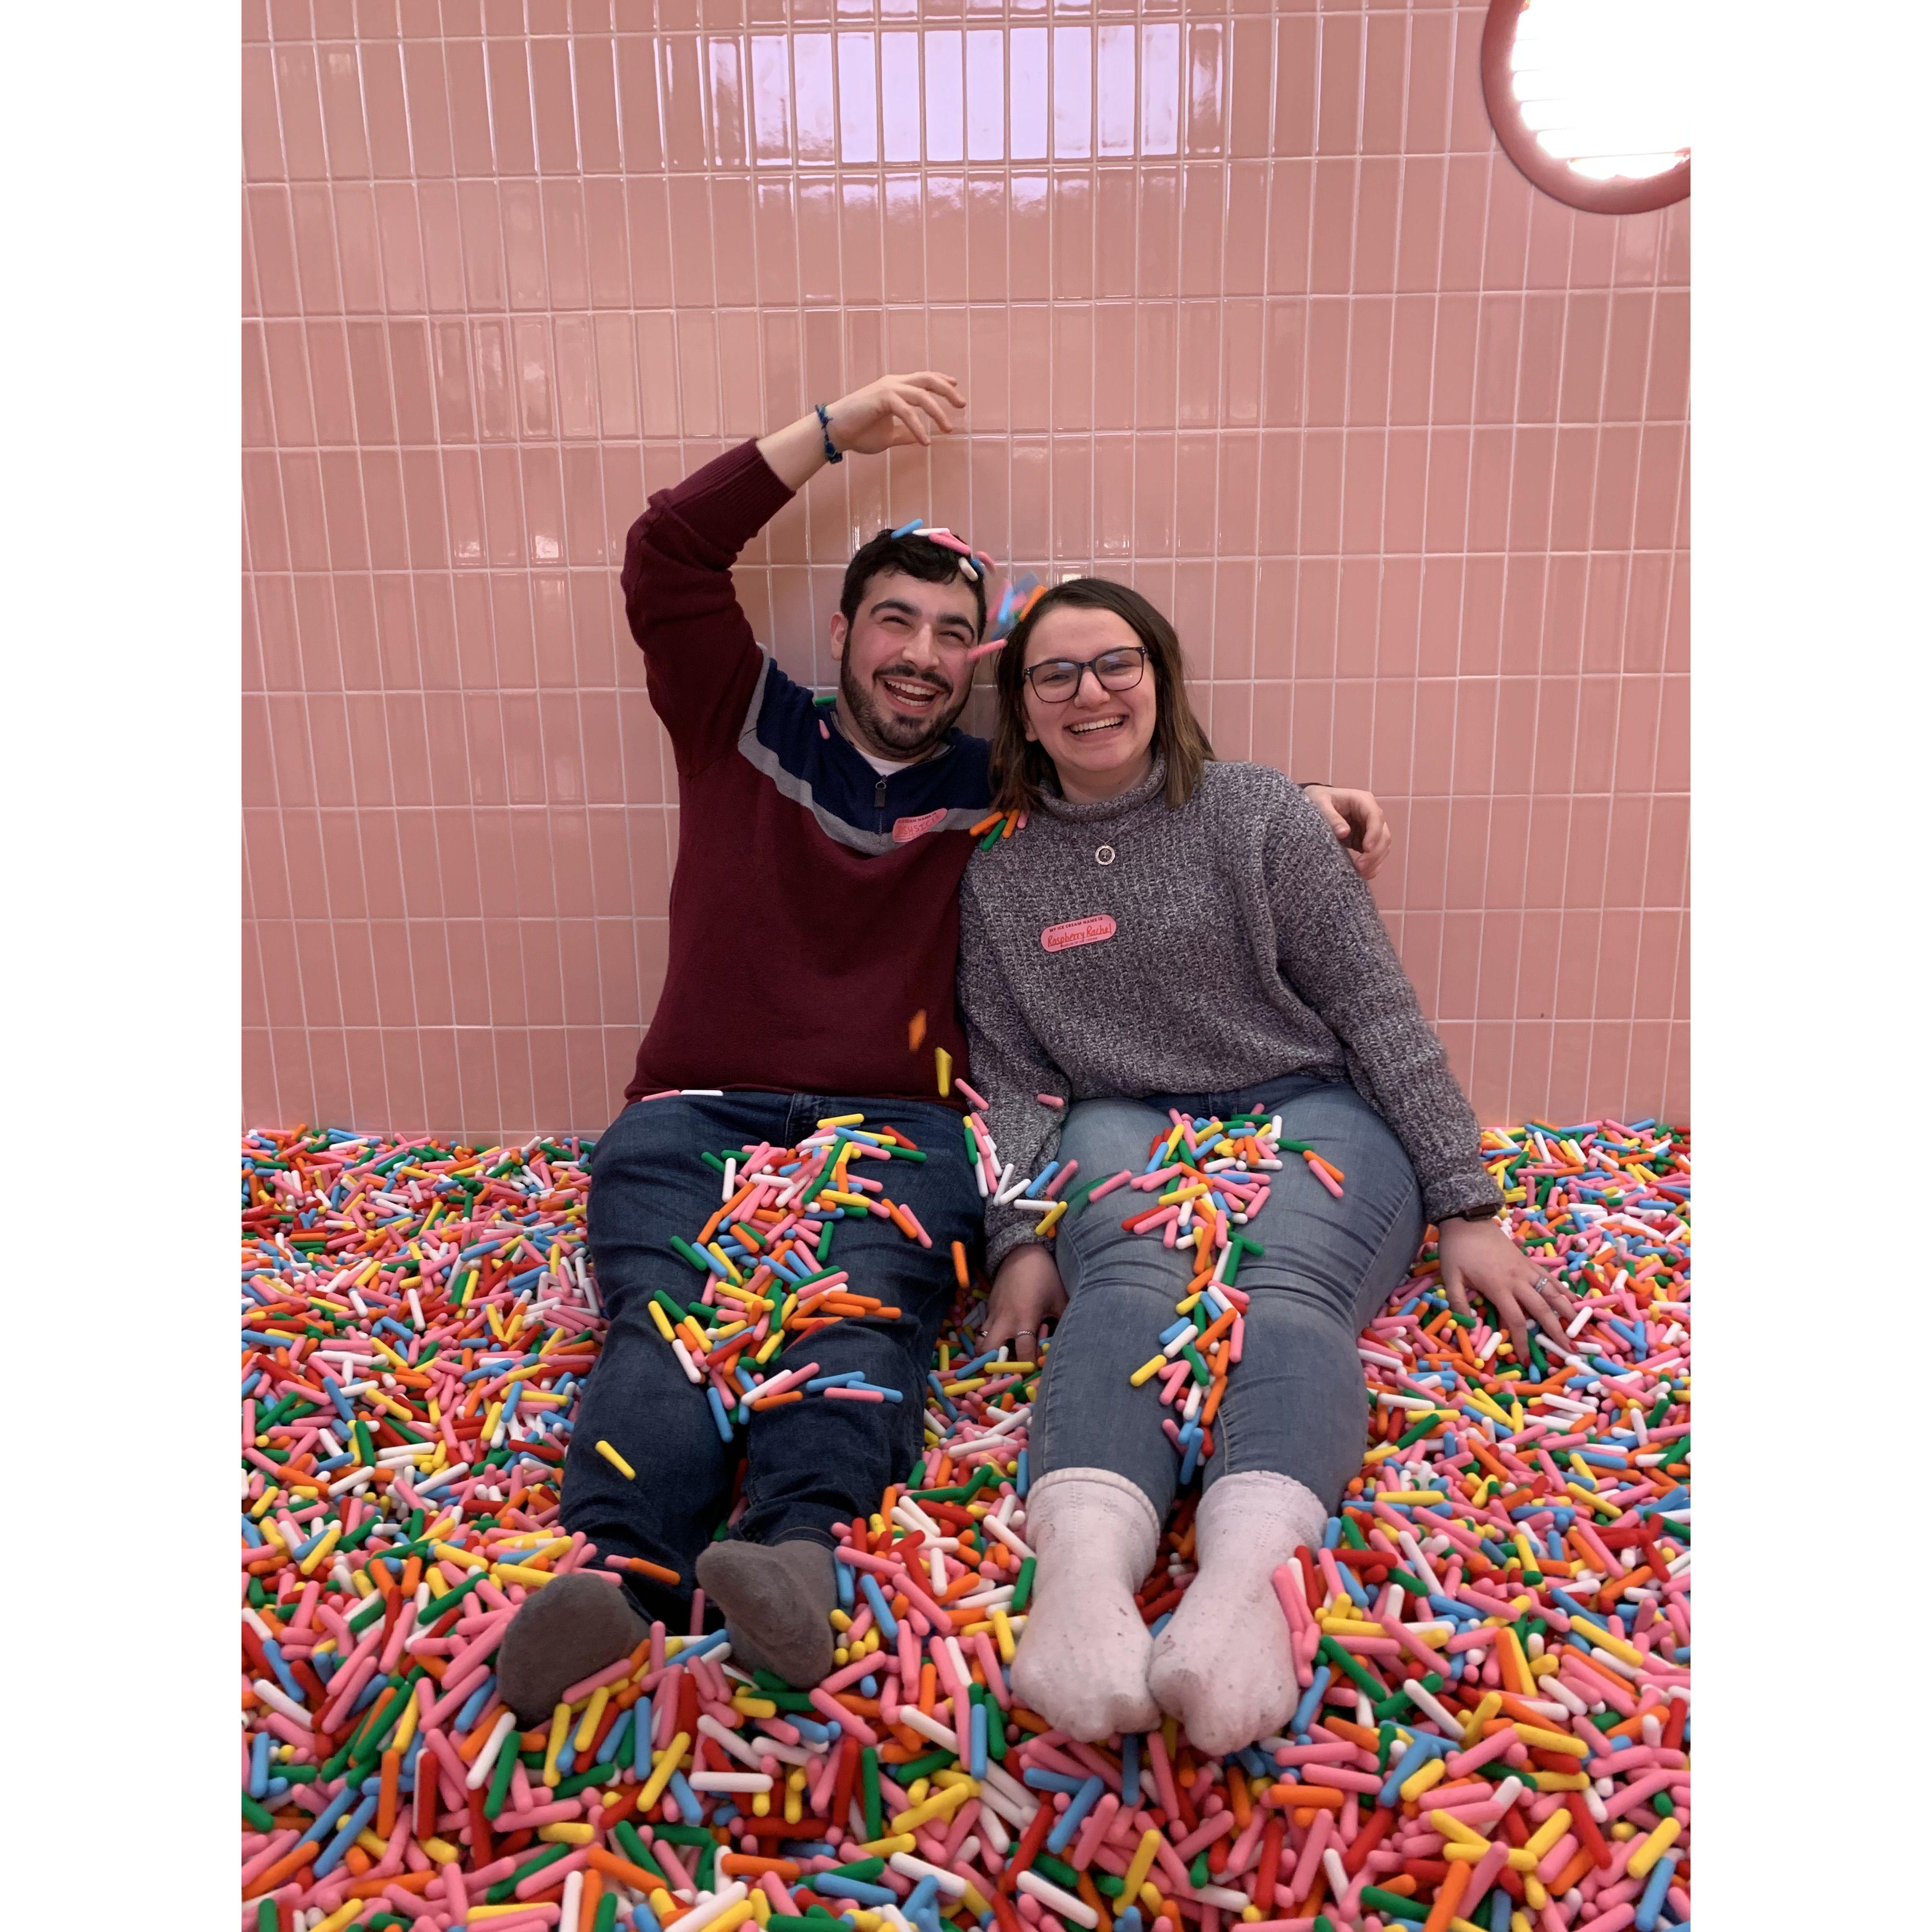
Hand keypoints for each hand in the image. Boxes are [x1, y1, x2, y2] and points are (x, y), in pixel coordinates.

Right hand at [825, 371, 965, 455]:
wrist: (834, 433)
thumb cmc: (858, 433)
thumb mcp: (888, 435)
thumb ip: (905, 433)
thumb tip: (921, 438)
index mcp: (895, 388)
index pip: (923, 380)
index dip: (941, 381)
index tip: (955, 387)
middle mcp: (893, 384)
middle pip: (927, 380)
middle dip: (947, 391)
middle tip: (962, 405)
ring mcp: (887, 389)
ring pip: (921, 395)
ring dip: (937, 412)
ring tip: (948, 429)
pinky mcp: (881, 398)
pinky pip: (907, 411)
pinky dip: (918, 426)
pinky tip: (925, 441)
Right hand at [980, 1245, 1066, 1365]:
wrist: (1022, 1252)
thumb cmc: (1045, 1276)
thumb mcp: (1059, 1299)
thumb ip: (1064, 1321)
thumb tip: (1071, 1341)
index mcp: (1024, 1318)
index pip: (1024, 1352)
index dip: (1030, 1365)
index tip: (1036, 1370)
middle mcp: (1005, 1320)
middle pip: (989, 1352)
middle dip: (997, 1365)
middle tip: (1011, 1368)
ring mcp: (993, 1313)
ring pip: (981, 1342)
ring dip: (990, 1353)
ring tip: (1003, 1357)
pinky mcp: (988, 1308)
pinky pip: (984, 1329)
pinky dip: (991, 1338)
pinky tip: (1004, 1337)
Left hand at [1305, 785, 1391, 880]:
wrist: (1315, 805)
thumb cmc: (1318, 799)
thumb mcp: (1320, 803)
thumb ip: (1331, 817)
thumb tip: (1344, 832)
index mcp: (1363, 801)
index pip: (1375, 817)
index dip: (1374, 834)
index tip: (1366, 849)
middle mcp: (1371, 814)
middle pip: (1384, 834)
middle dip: (1374, 852)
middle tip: (1359, 866)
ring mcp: (1370, 828)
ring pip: (1383, 846)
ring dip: (1375, 861)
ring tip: (1361, 873)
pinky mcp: (1366, 840)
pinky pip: (1376, 854)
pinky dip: (1373, 865)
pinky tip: (1364, 874)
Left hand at [1436, 1216, 1579, 1368]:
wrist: (1467, 1219)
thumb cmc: (1457, 1250)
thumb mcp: (1450, 1277)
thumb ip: (1459, 1303)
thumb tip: (1468, 1328)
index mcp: (1498, 1286)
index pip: (1515, 1320)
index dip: (1522, 1341)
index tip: (1526, 1360)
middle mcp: (1517, 1279)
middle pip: (1542, 1309)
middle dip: (1556, 1331)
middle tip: (1569, 1350)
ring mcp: (1526, 1269)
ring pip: (1552, 1292)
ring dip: (1568, 1311)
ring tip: (1580, 1328)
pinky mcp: (1529, 1261)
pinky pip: (1550, 1278)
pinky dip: (1564, 1290)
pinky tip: (1577, 1300)